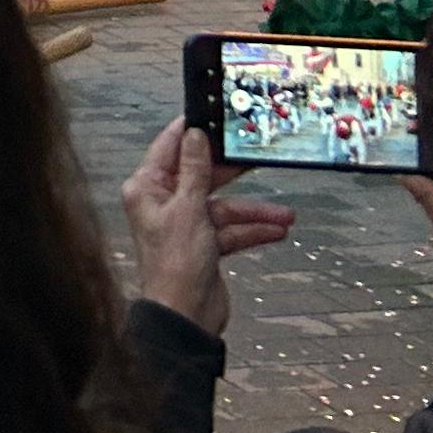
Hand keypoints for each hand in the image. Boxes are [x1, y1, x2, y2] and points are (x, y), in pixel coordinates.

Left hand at [123, 116, 294, 333]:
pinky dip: (251, 231)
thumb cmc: (176, 264)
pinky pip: (230, 231)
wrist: (186, 318)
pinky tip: (277, 231)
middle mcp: (162, 203)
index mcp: (147, 189)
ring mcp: (184, 225)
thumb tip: (195, 134)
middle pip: (201, 177)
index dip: (191, 132)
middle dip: (233, 174)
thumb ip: (195, 171)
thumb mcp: (189, 210)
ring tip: (286, 215)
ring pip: (222, 208)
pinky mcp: (203, 246)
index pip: (168, 148)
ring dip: (253, 212)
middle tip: (258, 159)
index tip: (213, 115)